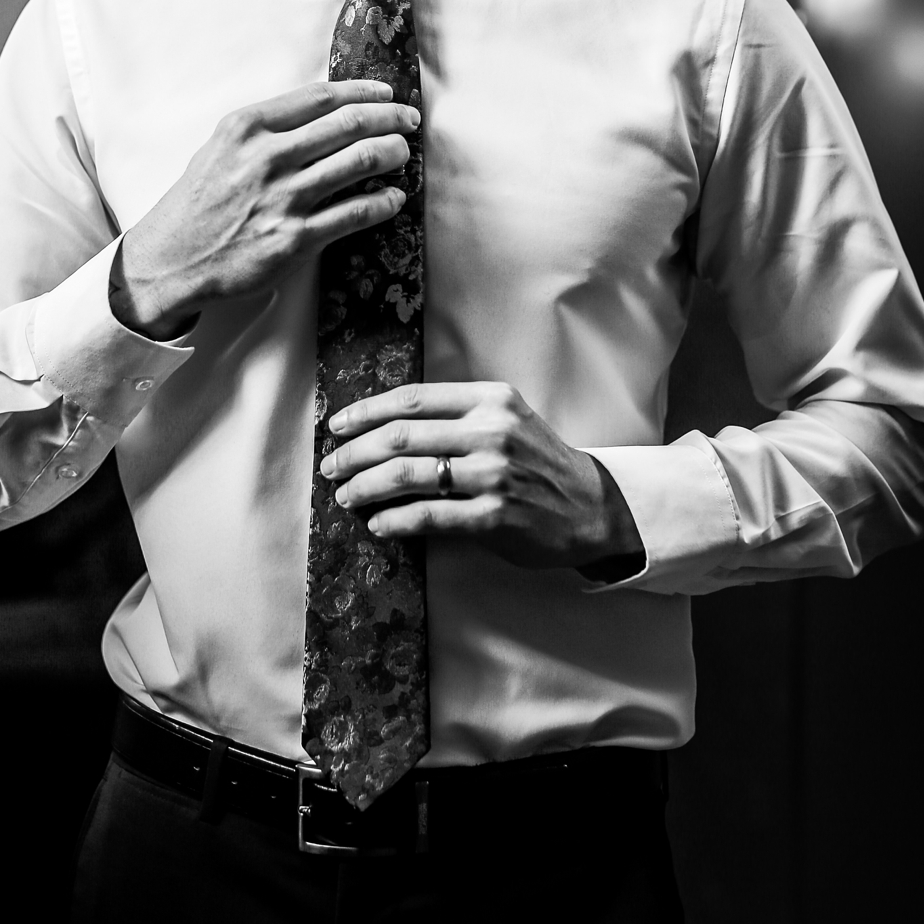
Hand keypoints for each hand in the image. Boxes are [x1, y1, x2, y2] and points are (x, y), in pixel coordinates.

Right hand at [111, 80, 418, 339]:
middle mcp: (267, 157)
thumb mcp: (220, 147)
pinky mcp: (294, 239)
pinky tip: (393, 198)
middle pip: (349, 125)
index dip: (363, 92)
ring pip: (360, 163)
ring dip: (392, 154)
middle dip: (389, 119)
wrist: (171, 260)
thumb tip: (322, 112)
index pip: (321, 98)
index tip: (385, 95)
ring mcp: (283, 199)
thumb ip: (265, 128)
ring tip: (403, 153)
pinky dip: (383, 202)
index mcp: (247, 127)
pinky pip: (355, 213)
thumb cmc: (197, 202)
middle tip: (408, 121)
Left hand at [320, 381, 644, 575]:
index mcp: (489, 399)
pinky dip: (394, 521)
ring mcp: (494, 474)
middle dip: (355, 453)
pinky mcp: (495, 515)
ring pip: (408, 475)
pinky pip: (429, 516)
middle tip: (331, 467)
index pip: (412, 399)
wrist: (592, 505)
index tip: (337, 426)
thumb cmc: (537, 461)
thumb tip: (383, 429)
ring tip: (346, 496)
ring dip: (365, 487)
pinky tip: (378, 525)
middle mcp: (491, 431)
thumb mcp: (505, 420)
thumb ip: (456, 417)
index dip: (365, 411)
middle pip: (401, 436)